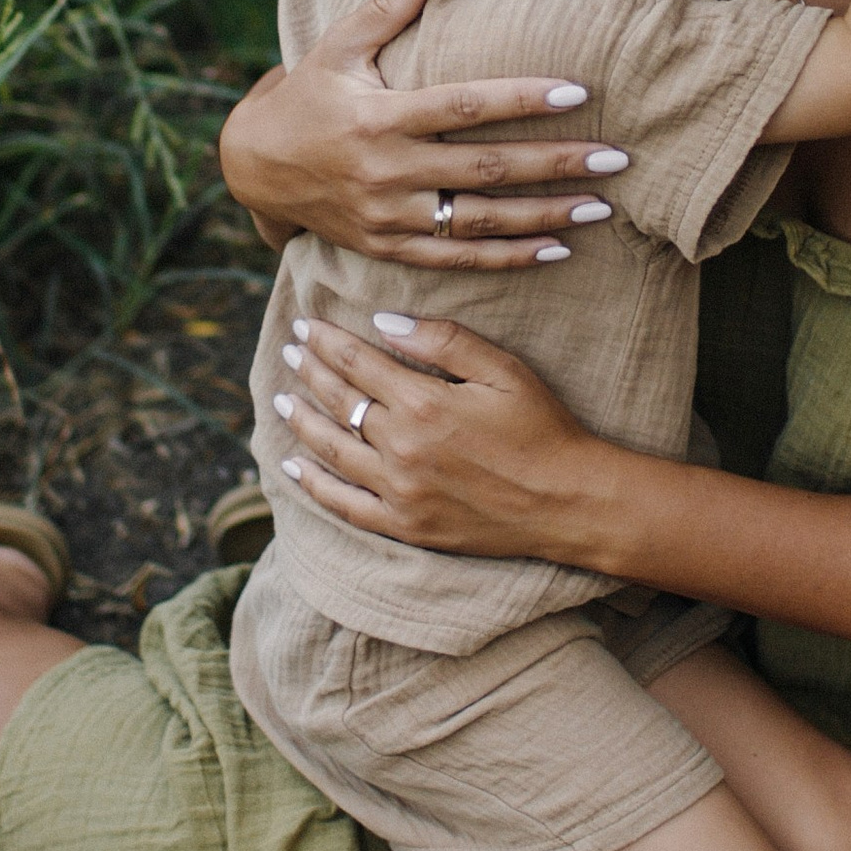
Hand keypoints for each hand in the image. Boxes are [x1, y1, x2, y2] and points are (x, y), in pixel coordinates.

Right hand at [214, 0, 629, 270]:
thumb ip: (387, 7)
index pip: (463, 106)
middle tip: (618, 157)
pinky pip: (456, 258)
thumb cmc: (305, 96)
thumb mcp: (336, 47)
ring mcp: (388, 217)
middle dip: (556, 163)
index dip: (522, 98)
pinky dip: (507, 257)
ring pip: (479, 221)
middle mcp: (386, 170)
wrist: (253, 169)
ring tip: (600, 206)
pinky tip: (555, 248)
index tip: (578, 92)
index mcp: (378, 116)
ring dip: (545, 216)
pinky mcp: (387, 249)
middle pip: (486, 168)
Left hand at [267, 311, 611, 556]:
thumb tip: (383, 322)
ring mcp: (401, 492)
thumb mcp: (504, 369)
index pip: (358, 363)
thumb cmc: (543, 428)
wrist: (569, 502)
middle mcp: (402, 449)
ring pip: (333, 450)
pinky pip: (346, 506)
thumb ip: (443, 341)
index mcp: (424, 404)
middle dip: (310, 372)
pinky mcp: (407, 527)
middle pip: (340, 402)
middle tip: (289, 351)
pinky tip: (293, 467)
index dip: (327, 342)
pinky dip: (314, 485)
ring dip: (302, 421)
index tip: (306, 326)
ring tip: (281, 399)